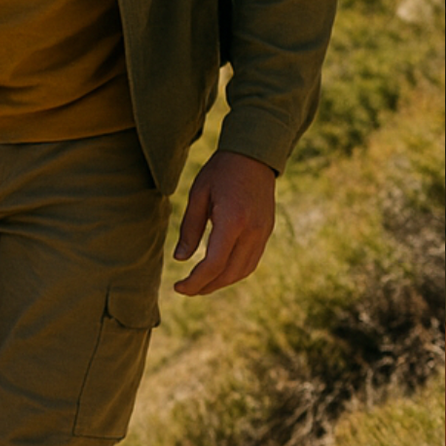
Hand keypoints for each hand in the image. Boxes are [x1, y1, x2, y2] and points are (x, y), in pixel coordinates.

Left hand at [171, 150, 276, 295]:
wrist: (254, 155)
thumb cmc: (220, 171)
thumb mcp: (198, 195)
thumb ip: (189, 229)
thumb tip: (180, 259)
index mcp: (233, 220)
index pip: (214, 264)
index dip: (195, 281)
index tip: (179, 287)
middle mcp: (252, 231)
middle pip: (229, 273)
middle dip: (206, 287)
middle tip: (186, 290)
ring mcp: (263, 233)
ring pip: (243, 271)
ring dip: (221, 283)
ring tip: (200, 285)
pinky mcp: (267, 232)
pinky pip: (251, 261)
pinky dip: (234, 272)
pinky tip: (218, 272)